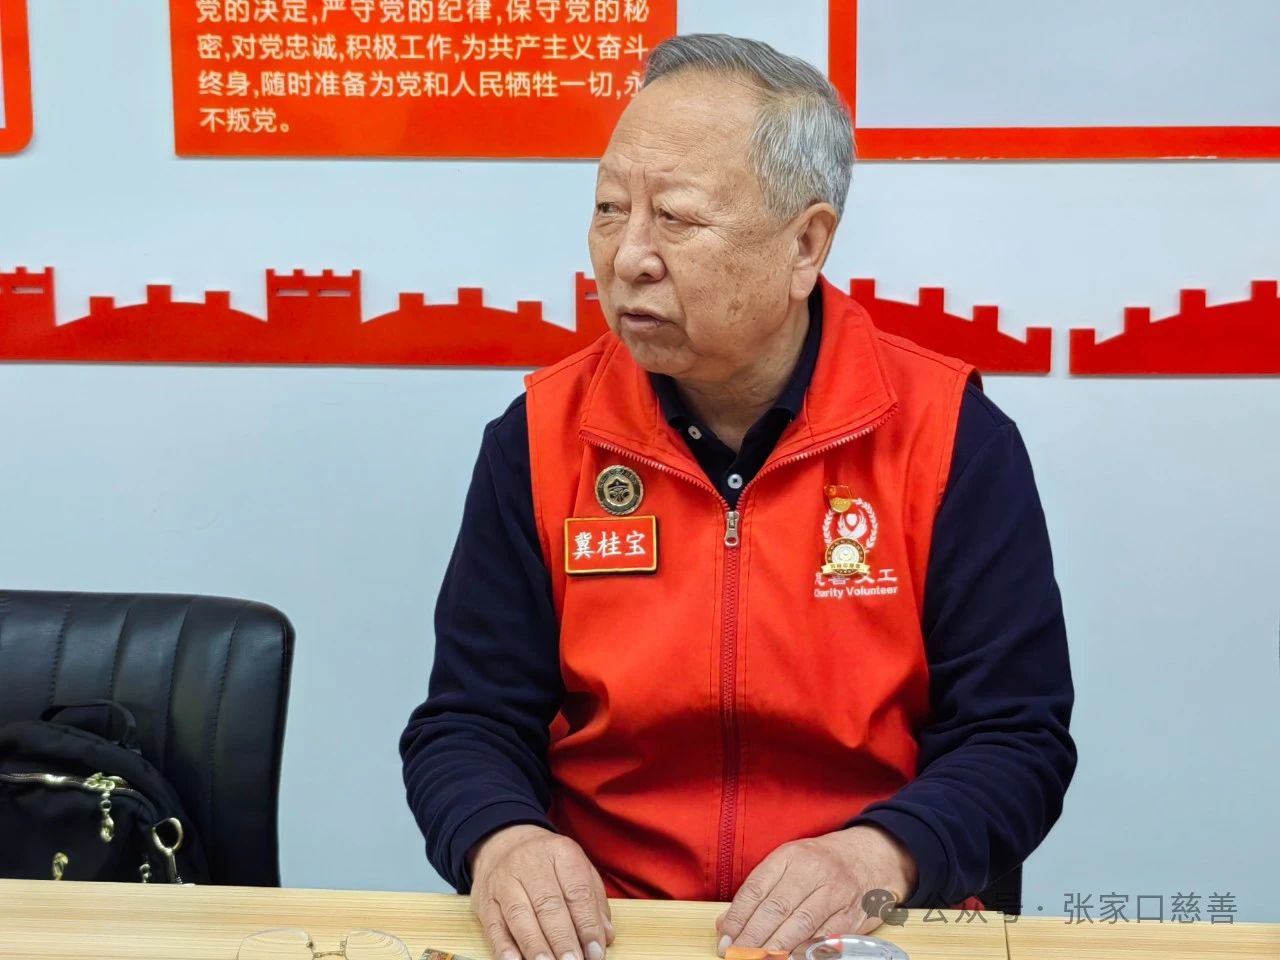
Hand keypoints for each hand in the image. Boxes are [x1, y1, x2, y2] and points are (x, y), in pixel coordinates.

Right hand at [469, 825, 614, 959]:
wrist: (504, 842)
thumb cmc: (548, 863)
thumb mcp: (577, 869)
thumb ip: (594, 901)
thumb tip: (605, 936)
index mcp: (561, 852)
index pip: (577, 892)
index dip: (588, 926)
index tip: (595, 952)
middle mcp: (530, 862)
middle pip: (548, 905)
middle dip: (562, 940)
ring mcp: (504, 880)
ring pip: (520, 916)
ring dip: (535, 946)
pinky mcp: (485, 898)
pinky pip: (494, 925)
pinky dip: (504, 947)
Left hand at [715, 826, 917, 955]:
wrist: (872, 856)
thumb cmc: (822, 863)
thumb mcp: (789, 863)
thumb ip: (759, 890)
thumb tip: (727, 924)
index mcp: (790, 856)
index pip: (757, 889)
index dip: (738, 917)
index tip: (726, 939)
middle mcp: (813, 871)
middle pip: (776, 908)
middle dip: (753, 937)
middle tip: (737, 955)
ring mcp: (836, 893)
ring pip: (801, 924)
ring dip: (776, 948)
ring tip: (758, 959)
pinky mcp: (853, 914)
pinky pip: (826, 937)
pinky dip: (806, 951)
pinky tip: (790, 958)